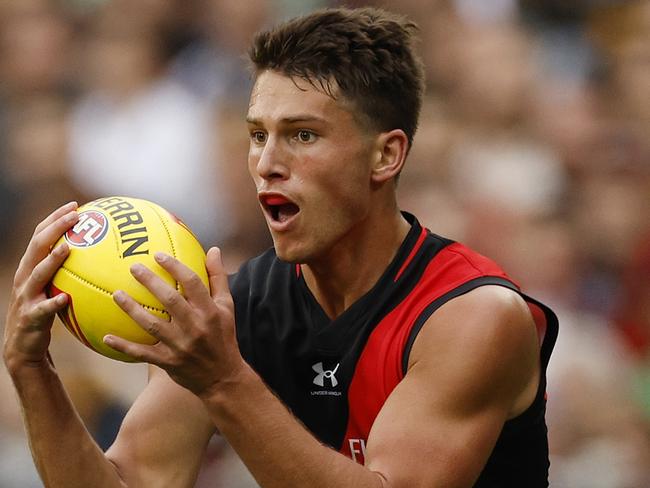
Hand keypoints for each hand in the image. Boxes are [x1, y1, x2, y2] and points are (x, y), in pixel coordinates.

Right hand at [3, 202, 78, 372]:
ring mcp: (25, 297)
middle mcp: (25, 278)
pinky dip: (53, 303)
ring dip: (52, 260)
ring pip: (36, 274)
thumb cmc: (47, 313)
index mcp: (31, 267)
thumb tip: (105, 256)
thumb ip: (72, 272)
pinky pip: (42, 309)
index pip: (40, 236)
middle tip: (76, 216)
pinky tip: (66, 299)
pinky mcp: (30, 318)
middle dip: (54, 228)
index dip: (55, 219)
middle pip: (37, 246)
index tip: (75, 205)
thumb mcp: (57, 289)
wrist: (24, 347)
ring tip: (68, 248)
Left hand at [105, 247, 244, 397]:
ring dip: (133, 309)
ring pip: (153, 325)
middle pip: (170, 300)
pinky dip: (124, 346)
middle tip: (133, 267)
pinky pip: (142, 353)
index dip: (175, 267)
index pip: (193, 284)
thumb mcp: (227, 307)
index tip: (158, 255)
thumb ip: (218, 278)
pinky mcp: (169, 362)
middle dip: (150, 282)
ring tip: (116, 294)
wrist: (223, 377)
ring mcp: (181, 346)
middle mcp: (196, 327)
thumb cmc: (223, 335)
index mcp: (210, 311)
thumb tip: (213, 249)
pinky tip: (106, 337)